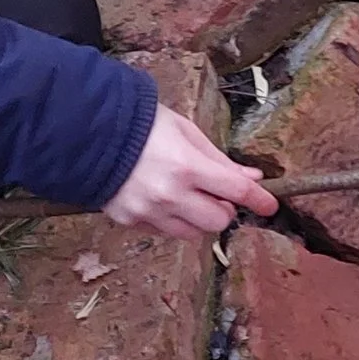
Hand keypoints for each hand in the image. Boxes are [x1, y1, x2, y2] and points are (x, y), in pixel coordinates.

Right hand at [105, 108, 280, 238]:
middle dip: (224, 209)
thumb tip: (252, 178)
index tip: (270, 205)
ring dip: (199, 219)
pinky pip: (165, 232)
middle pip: (218, 221)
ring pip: (193, 234)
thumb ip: (220, 159)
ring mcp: (149, 212)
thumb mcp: (186, 131)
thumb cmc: (142, 125)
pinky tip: (161, 198)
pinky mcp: (131, 221)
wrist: (88, 133)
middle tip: (215, 194)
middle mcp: (170, 195)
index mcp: (187, 166)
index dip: (260, 200)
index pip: (237, 192)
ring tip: (185, 196)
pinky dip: (171, 220)